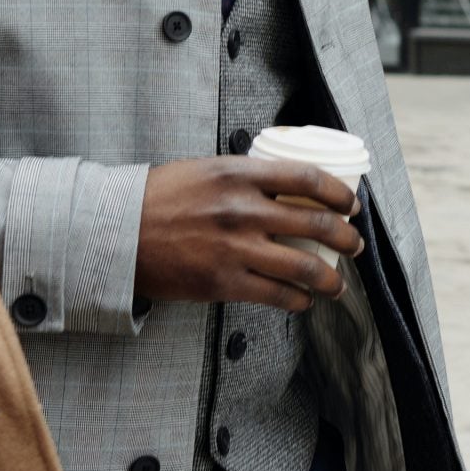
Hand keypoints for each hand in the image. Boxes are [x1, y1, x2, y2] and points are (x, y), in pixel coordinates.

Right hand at [133, 156, 363, 312]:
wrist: (114, 232)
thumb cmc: (159, 198)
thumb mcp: (206, 169)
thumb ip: (246, 177)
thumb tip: (287, 187)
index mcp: (240, 174)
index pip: (308, 179)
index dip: (338, 194)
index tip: (350, 205)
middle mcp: (242, 210)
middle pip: (316, 224)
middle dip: (346, 239)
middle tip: (354, 245)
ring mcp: (234, 248)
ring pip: (304, 267)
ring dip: (330, 279)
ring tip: (338, 284)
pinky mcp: (222, 283)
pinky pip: (276, 295)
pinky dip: (298, 300)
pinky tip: (304, 301)